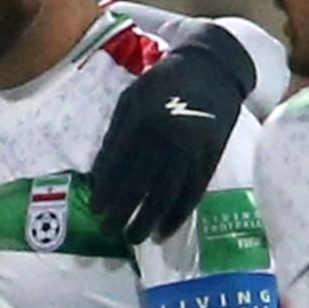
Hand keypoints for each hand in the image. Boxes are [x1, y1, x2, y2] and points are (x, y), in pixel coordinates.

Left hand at [89, 24, 250, 242]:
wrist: (212, 69)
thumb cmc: (163, 83)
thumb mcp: (131, 98)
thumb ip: (116, 134)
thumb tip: (100, 175)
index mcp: (141, 119)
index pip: (118, 163)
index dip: (106, 190)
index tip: (96, 210)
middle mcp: (165, 137)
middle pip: (140, 183)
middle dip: (122, 211)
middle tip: (109, 230)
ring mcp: (190, 149)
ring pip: (166, 194)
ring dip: (148, 220)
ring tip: (134, 238)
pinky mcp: (210, 158)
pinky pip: (192, 193)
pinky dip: (177, 215)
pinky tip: (164, 231)